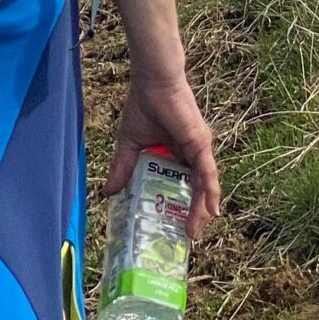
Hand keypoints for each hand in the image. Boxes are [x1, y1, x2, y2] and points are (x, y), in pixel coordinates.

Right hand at [104, 72, 220, 238]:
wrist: (152, 82)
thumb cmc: (143, 106)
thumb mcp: (129, 145)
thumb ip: (122, 169)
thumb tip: (107, 194)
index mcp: (176, 153)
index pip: (182, 185)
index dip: (180, 206)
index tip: (174, 227)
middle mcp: (191, 154)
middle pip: (195, 189)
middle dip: (193, 213)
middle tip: (186, 237)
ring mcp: (198, 149)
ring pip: (203, 186)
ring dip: (200, 209)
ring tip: (194, 231)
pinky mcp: (200, 143)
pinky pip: (207, 172)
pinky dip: (210, 191)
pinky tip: (210, 210)